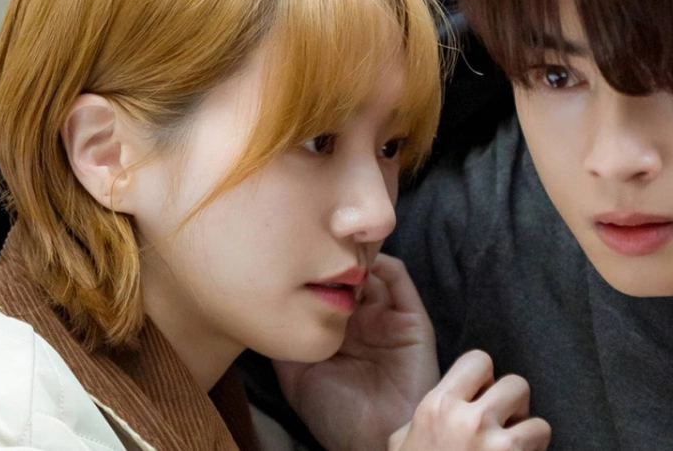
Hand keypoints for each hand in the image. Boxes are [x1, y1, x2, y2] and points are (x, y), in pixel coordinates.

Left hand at [274, 254, 439, 450]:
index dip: (310, 269)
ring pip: (373, 268)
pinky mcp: (411, 317)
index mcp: (337, 331)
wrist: (374, 438)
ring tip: (335, 244)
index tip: (290, 253)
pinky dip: (382, 261)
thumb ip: (285, 344)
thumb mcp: (297, 377)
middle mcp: (362, 319)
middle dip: (332, 254)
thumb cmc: (336, 416)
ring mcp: (387, 316)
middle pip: (349, 272)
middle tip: (313, 241)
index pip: (325, 288)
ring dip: (355, 254)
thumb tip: (262, 309)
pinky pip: (399, 278)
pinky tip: (360, 259)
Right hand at [388, 350, 550, 450]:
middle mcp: (469, 421)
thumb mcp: (401, 447)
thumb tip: (443, 405)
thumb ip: (421, 420)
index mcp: (436, 407)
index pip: (479, 360)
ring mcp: (497, 450)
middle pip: (517, 385)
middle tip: (500, 430)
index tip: (479, 399)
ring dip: (530, 441)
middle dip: (513, 408)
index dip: (484, 379)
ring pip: (539, 424)